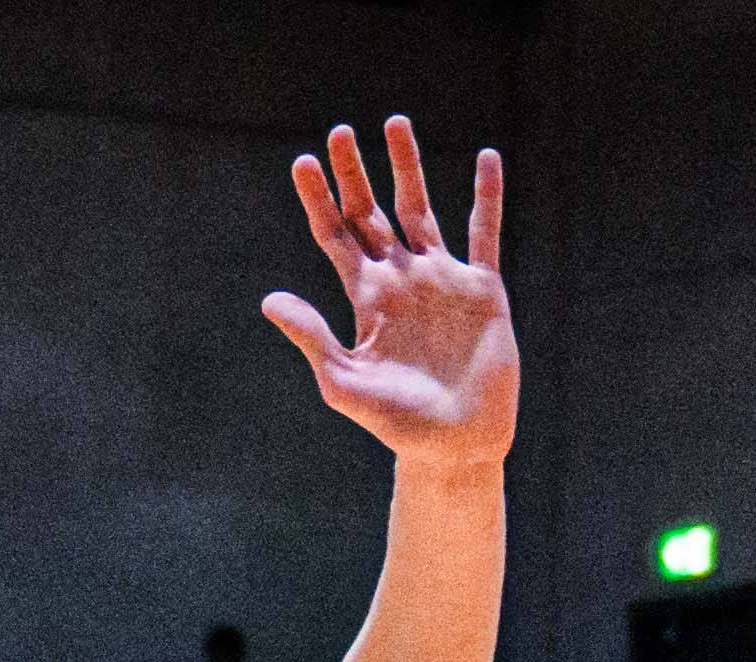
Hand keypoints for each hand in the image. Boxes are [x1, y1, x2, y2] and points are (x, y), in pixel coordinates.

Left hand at [260, 121, 513, 470]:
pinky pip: (484, 232)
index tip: (303, 162)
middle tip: (340, 133)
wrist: (454, 445)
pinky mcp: (481, 289)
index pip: (336, 237)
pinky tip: (486, 158)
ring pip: (421, 210)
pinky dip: (486, 196)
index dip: (319, 199)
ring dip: (408, 168)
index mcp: (366, 299)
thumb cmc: (396, 424)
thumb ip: (311, 337)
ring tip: (395, 123)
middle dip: (355, 174)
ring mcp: (441, 280)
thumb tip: (269, 299)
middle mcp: (400, 281)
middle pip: (372, 213)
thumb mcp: (344, 382)